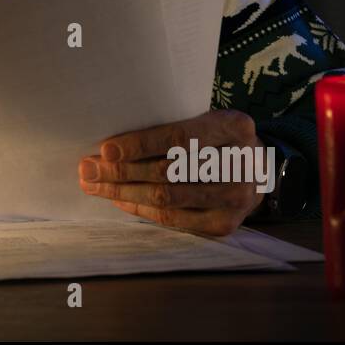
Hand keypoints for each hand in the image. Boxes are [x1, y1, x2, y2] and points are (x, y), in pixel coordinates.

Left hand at [78, 108, 265, 235]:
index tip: (105, 150)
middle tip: (87, 169)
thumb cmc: (216, 139)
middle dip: (121, 172)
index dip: (140, 145)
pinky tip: (120, 201)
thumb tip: (110, 143)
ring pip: (167, 199)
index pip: (179, 138)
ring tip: (94, 185)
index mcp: (234, 127)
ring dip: (123, 193)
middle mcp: (241, 163)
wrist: (257, 169)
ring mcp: (237, 198)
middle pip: (169, 171)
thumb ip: (170, 125)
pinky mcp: (226, 224)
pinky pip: (173, 220)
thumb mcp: (204, 120)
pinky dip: (141, 209)